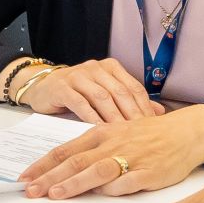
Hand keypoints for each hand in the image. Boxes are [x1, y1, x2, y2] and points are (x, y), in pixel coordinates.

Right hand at [16, 58, 155, 122]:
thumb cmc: (78, 93)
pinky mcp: (62, 87)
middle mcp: (96, 68)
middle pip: (119, 92)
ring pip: (101, 97)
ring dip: (113, 117)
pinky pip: (80, 103)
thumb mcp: (105, 94)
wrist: (43, 88)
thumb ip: (130, 101)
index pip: (133, 87)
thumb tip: (160, 112)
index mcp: (111, 67)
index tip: (154, 126)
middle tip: (142, 134)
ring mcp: (78, 76)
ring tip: (123, 135)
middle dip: (132, 114)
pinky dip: (91, 117)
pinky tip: (98, 130)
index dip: (145, 106)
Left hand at [21, 105, 203, 198]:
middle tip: (30, 190)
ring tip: (54, 194)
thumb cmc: (148, 135)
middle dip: (49, 177)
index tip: (24, 178)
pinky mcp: (148, 172)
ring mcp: (130, 158)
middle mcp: (112, 144)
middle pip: (75, 161)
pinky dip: (111, 189)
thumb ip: (92, 150)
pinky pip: (126, 182)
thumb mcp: (116, 134)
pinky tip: (99, 195)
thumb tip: (66, 170)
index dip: (42, 165)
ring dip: (74, 183)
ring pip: (96, 170)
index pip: (64, 150)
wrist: (185, 133)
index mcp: (101, 134)